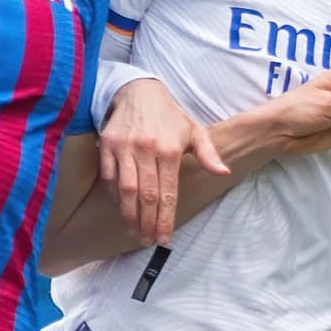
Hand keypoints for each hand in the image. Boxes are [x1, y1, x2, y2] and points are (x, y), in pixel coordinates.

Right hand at [99, 76, 226, 245]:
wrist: (139, 91)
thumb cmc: (169, 115)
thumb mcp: (194, 130)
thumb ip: (208, 153)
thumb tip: (223, 172)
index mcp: (170, 149)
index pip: (167, 192)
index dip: (165, 218)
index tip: (164, 238)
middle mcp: (146, 149)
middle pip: (145, 195)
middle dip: (147, 222)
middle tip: (147, 240)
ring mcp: (124, 147)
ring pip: (125, 189)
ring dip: (129, 214)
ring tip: (134, 231)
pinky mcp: (108, 145)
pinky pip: (109, 177)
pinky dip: (115, 196)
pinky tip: (122, 209)